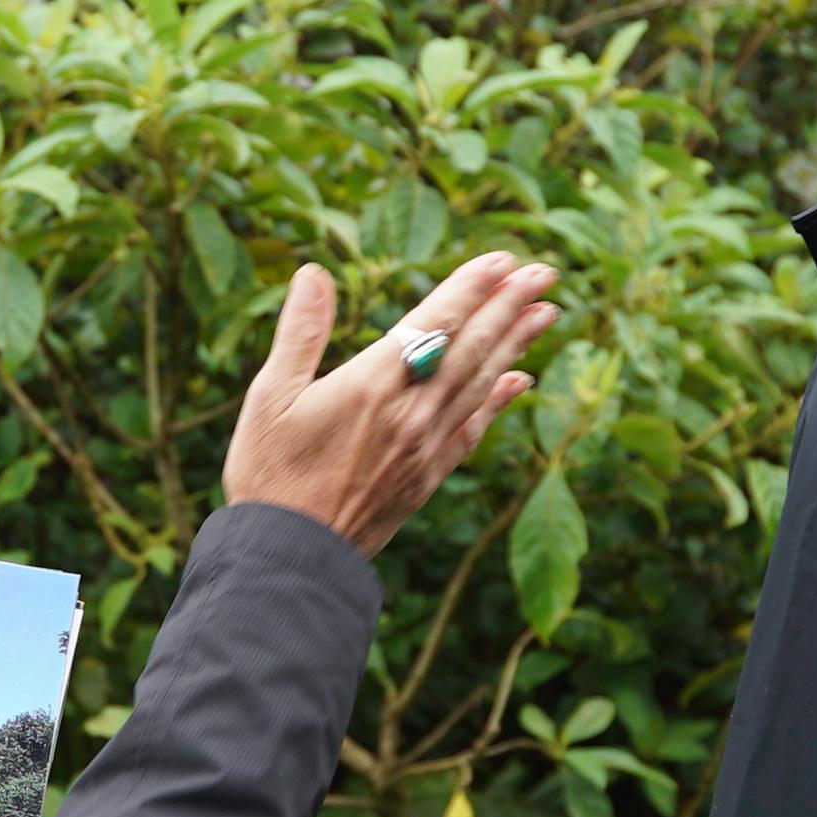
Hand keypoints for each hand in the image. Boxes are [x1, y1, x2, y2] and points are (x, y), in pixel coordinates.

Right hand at [222, 252, 558, 555]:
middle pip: (471, 347)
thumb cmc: (270, 474)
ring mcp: (427, 446)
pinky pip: (475, 429)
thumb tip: (314, 272)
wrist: (293, 555)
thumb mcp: (269, 397)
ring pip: (482, 384)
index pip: (434, 322)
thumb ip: (300, 332)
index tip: (503, 260)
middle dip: (510, 306)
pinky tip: (520, 380)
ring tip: (547, 312)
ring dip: (517, 344)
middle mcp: (411, 412)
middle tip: (546, 273)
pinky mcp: (430, 476)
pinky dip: (500, 400)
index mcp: (373, 384)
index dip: (471, 288)